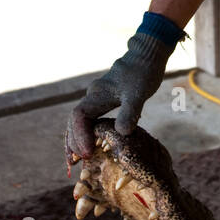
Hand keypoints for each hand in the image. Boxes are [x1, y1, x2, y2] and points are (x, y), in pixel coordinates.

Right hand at [65, 32, 171, 160]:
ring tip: (74, 160)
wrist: (146, 56)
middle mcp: (92, 97)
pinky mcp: (105, 101)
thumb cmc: (142, 74)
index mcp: (96, 96)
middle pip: (74, 122)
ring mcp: (97, 99)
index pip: (79, 118)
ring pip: (80, 122)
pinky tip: (91, 145)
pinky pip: (90, 120)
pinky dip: (86, 134)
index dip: (80, 136)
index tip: (87, 153)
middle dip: (73, 142)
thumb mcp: (138, 94)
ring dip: (76, 139)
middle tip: (75, 163)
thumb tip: (121, 132)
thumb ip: (129, 112)